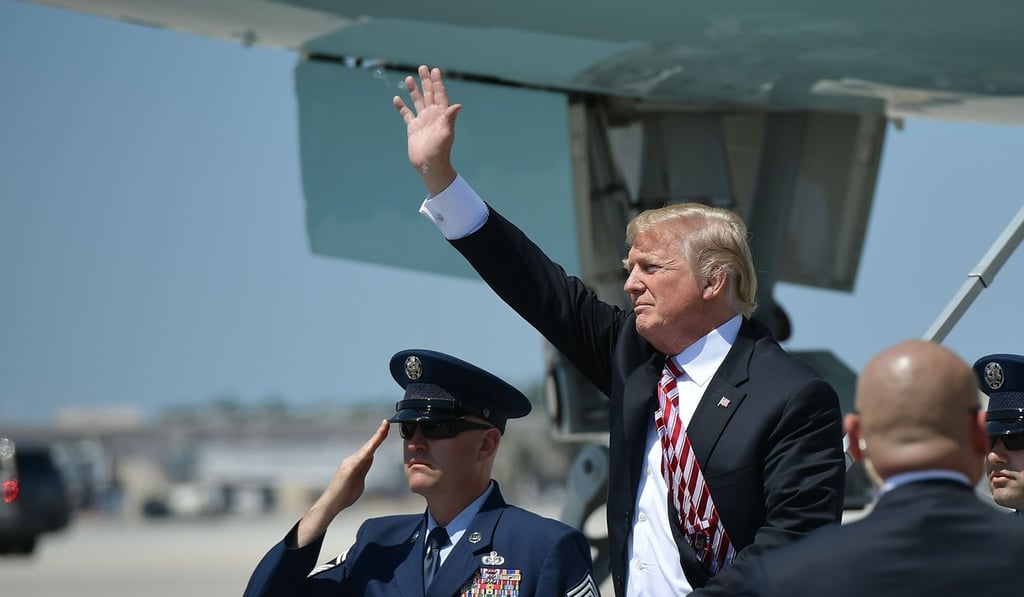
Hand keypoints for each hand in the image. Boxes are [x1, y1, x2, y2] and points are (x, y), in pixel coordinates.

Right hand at [294, 419, 389, 546]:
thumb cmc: (344, 495)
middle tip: (387, 422)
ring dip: (376, 439)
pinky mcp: (348, 470)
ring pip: (366, 449)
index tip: (385, 427)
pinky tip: (373, 446)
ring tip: (384, 427)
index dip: (377, 438)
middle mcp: (352, 460)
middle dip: (379, 434)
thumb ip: (364, 468)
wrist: (331, 504)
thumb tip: (370, 457)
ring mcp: (349, 464)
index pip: (370, 449)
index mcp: (356, 463)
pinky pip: (361, 459)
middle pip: (368, 446)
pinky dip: (368, 451)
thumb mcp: (359, 480)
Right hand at [393, 65, 460, 194]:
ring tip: (409, 78)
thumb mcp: (446, 133)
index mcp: (441, 115)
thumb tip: (458, 105)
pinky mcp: (413, 128)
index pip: (440, 95)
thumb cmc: (440, 150)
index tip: (435, 70)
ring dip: (413, 90)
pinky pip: (406, 114)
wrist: (429, 164)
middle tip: (423, 68)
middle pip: (429, 94)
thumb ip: (450, 118)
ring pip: (417, 101)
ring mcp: (422, 121)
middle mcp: (432, 115)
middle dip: (426, 81)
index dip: (438, 83)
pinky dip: (402, 107)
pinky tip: (396, 99)